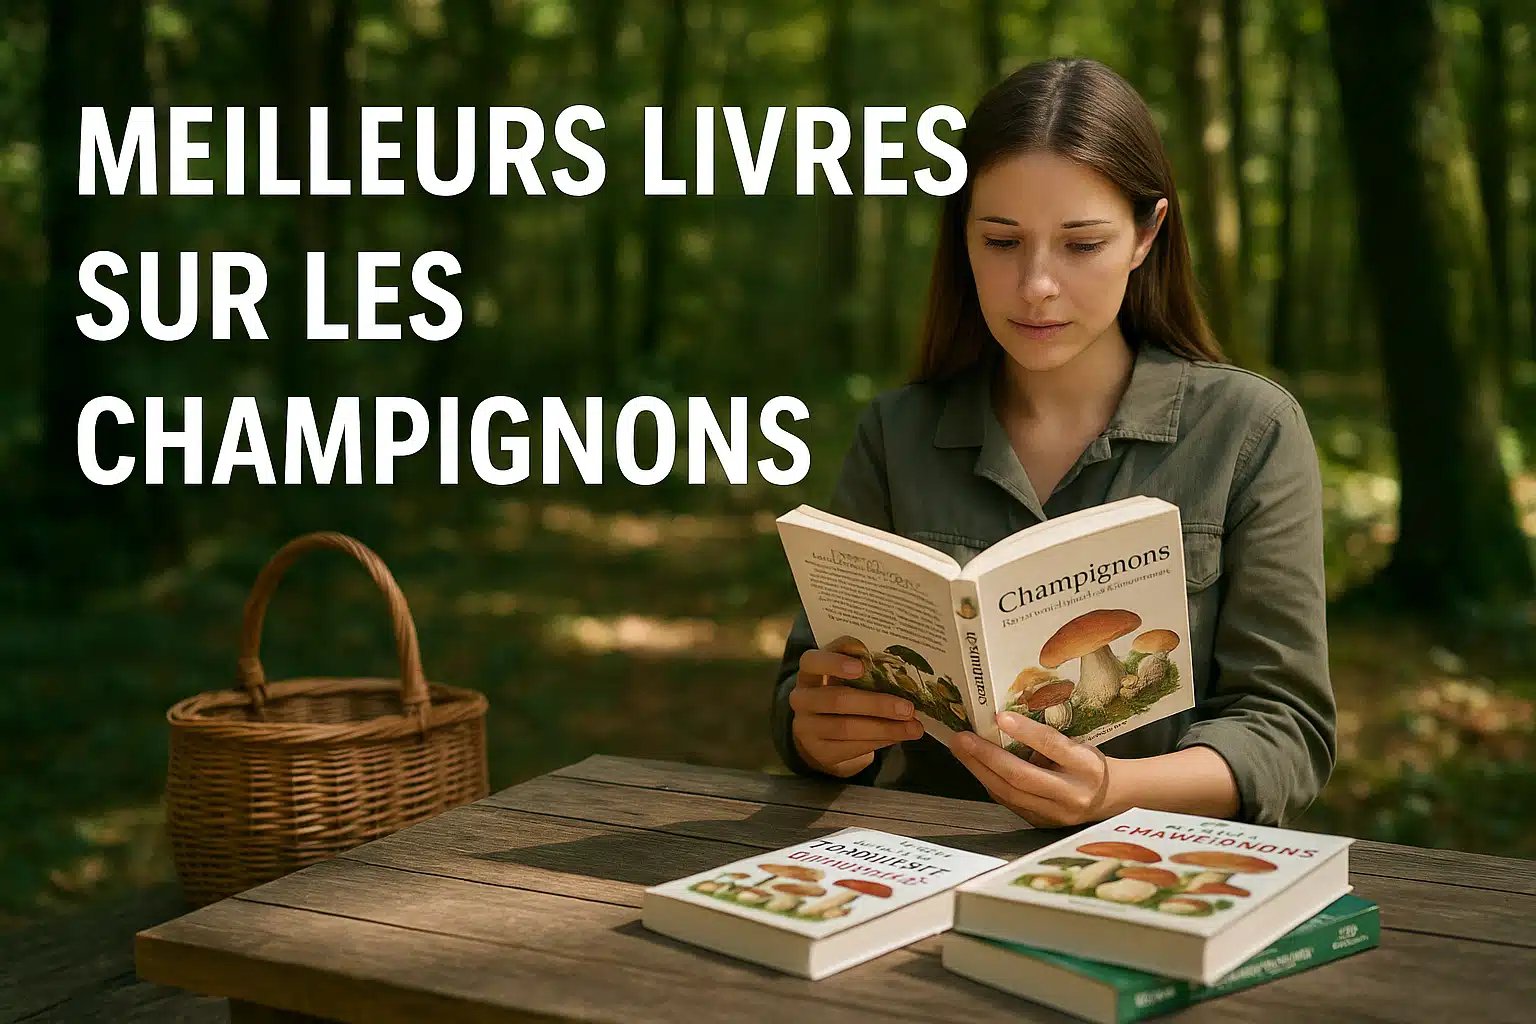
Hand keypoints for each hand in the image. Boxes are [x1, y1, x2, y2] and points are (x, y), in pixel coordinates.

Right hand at [789, 648, 922, 777]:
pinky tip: (899, 736)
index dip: (834, 663)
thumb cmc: (840, 691)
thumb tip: (888, 659)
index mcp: (808, 673)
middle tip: (908, 708)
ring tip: (913, 727)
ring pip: (848, 728)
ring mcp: (807, 728)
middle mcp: (802, 700)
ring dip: (885, 728)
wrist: (820, 732)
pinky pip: (853, 747)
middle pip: (837, 700)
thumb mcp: (842, 675)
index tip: (861, 667)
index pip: (811, 662)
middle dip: (876, 704)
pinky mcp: (821, 752)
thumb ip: (859, 663)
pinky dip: (881, 741)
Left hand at [951, 711, 1114, 826]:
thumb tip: (1004, 725)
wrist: (1111, 798)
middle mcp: (1072, 794)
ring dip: (979, 770)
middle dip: (986, 756)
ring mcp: (1055, 814)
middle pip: (1022, 776)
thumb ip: (1047, 742)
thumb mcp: (1078, 746)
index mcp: (1086, 767)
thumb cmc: (1089, 764)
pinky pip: (1009, 802)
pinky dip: (990, 782)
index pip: (1052, 746)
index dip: (1025, 732)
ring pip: (1009, 793)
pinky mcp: (1042, 824)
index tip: (1000, 717)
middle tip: (962, 738)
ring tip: (961, 750)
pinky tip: (977, 767)